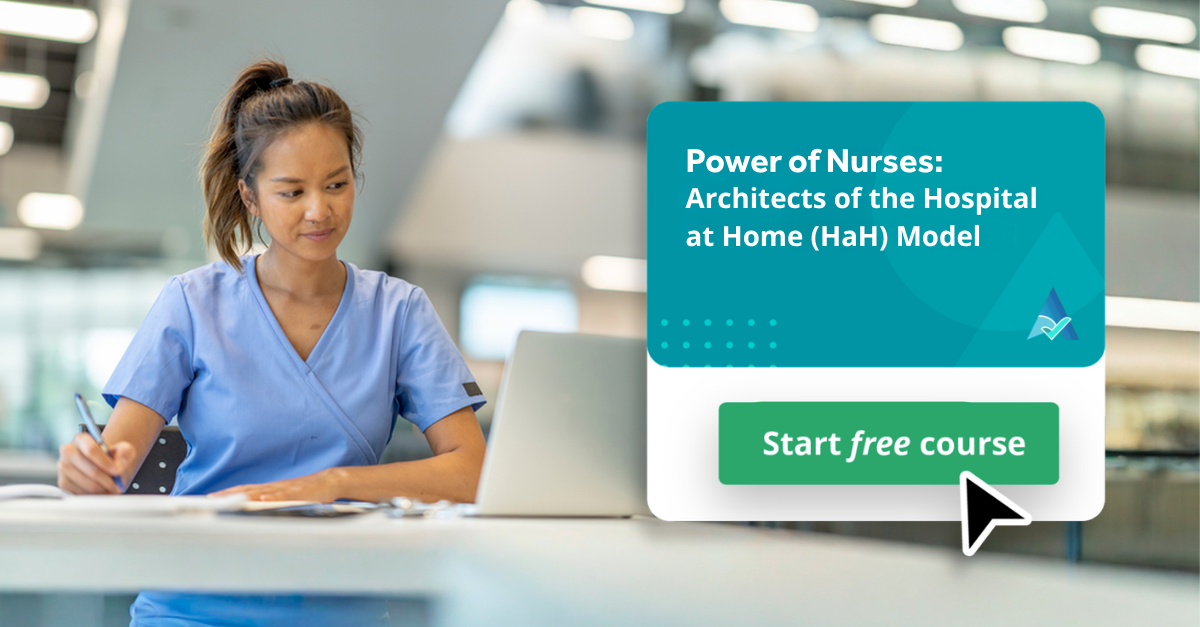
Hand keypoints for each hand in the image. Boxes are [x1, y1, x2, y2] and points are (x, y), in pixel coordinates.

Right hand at [57, 433, 136, 494]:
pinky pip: (81, 493)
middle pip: (91, 470)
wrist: (101, 467)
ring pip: (87, 484)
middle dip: (108, 480)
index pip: (91, 450)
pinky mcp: (63, 483)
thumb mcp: (123, 450)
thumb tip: (120, 463)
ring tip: (111, 488)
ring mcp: (63, 467)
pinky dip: (94, 495)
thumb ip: (126, 452)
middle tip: (118, 485)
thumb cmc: (111, 458)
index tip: (117, 471)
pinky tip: (100, 490)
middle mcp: (68, 451)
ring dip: (103, 489)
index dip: (105, 463)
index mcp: (81, 439)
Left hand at [210, 468, 345, 502]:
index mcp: (271, 489)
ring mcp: (286, 489)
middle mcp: (275, 488)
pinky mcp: (299, 492)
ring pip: (262, 492)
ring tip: (230, 499)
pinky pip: (284, 495)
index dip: (228, 493)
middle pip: (248, 489)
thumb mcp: (287, 497)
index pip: (245, 490)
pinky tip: (263, 499)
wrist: (330, 481)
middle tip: (212, 498)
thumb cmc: (309, 492)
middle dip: (229, 494)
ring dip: (246, 495)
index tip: (211, 497)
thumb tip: (256, 510)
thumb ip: (272, 502)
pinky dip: (272, 497)